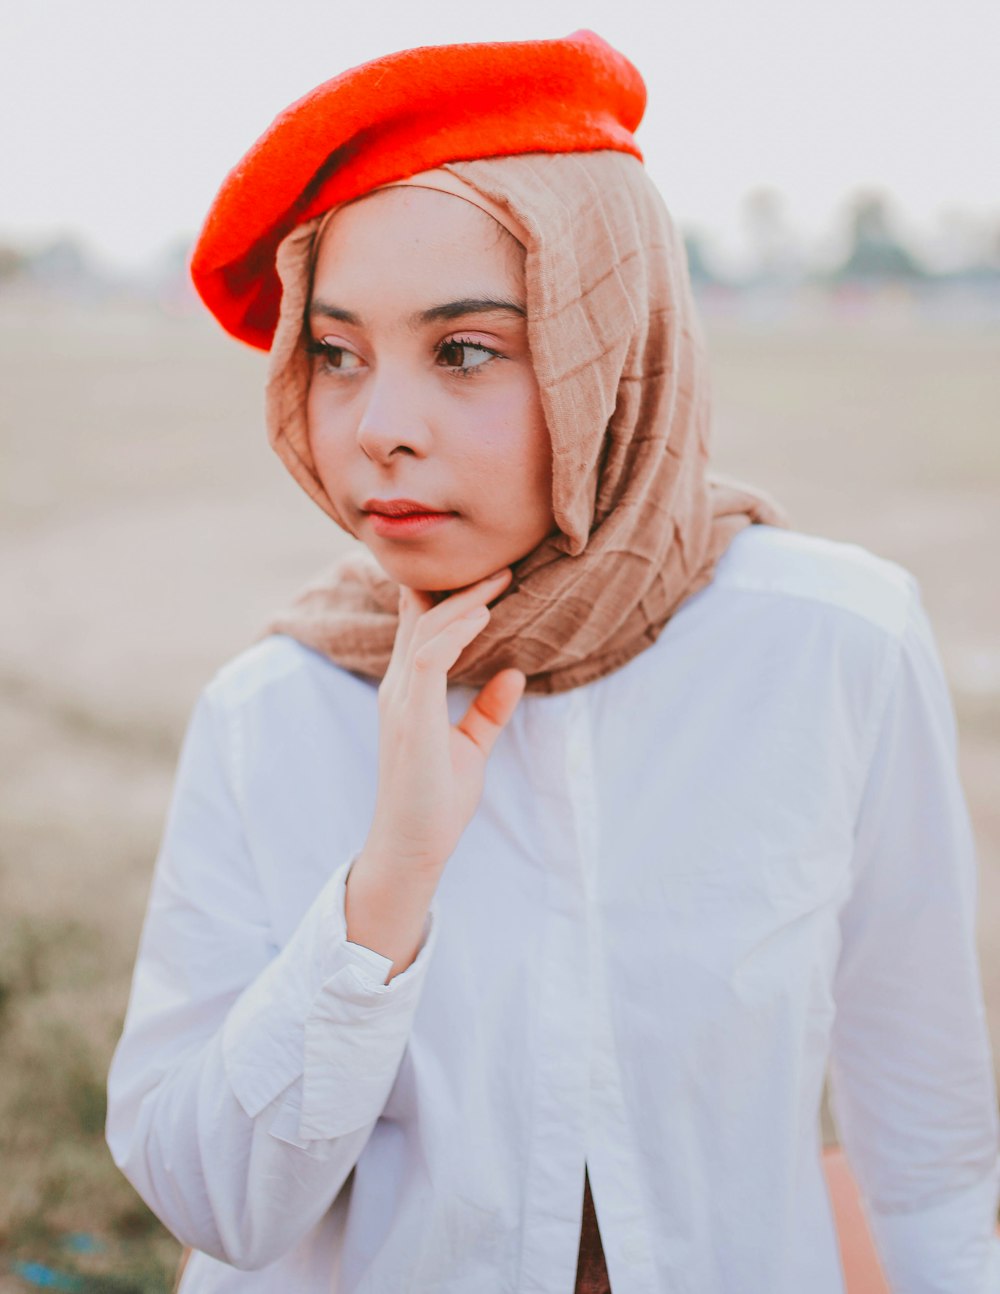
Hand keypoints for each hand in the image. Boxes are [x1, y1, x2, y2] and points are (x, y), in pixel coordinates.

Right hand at [361, 568, 524, 878]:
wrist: (412, 846)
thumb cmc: (436, 799)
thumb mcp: (470, 746)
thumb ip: (486, 710)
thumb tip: (514, 673)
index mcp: (408, 690)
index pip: (421, 627)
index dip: (450, 595)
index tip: (491, 576)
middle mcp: (398, 687)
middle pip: (422, 617)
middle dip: (461, 587)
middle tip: (503, 565)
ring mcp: (401, 701)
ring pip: (425, 630)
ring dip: (463, 602)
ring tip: (499, 580)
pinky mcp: (412, 718)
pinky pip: (429, 659)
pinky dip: (456, 633)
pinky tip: (483, 617)